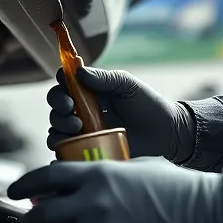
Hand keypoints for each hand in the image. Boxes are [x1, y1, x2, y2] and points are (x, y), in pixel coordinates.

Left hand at [7, 158, 222, 222]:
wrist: (208, 217)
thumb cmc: (182, 190)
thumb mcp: (142, 166)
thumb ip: (111, 173)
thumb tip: (91, 181)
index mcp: (98, 175)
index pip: (45, 177)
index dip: (24, 184)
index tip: (16, 191)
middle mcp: (91, 203)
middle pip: (41, 215)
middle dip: (32, 222)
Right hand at [45, 67, 195, 161]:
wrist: (166, 134)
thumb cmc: (148, 105)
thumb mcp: (127, 86)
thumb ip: (104, 78)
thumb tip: (79, 71)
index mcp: (91, 90)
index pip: (66, 82)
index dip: (60, 81)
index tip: (65, 83)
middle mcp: (83, 110)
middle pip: (56, 104)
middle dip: (58, 104)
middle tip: (71, 109)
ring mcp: (84, 131)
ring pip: (56, 127)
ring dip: (59, 125)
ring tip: (78, 128)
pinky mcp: (88, 151)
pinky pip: (65, 151)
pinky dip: (60, 148)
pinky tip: (71, 145)